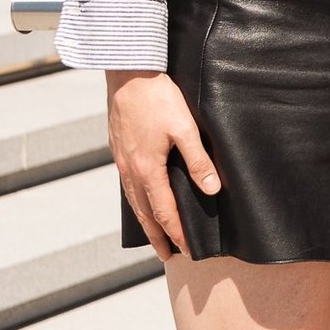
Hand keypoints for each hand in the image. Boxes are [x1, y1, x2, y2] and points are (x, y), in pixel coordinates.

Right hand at [106, 70, 216, 260]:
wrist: (128, 74)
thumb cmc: (159, 99)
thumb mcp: (185, 129)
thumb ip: (198, 160)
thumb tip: (211, 190)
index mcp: (147, 169)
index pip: (164, 211)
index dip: (176, 232)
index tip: (186, 250)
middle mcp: (130, 170)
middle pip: (144, 213)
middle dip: (157, 236)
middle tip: (166, 256)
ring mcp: (120, 160)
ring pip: (133, 200)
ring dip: (145, 221)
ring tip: (154, 236)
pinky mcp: (118, 149)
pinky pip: (126, 184)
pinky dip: (135, 201)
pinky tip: (140, 200)